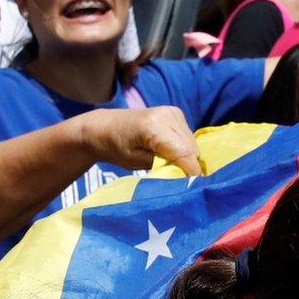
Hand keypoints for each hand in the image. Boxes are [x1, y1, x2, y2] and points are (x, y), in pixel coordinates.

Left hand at [77, 106, 199, 173]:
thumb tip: (186, 176)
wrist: (105, 126)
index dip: (191, 172)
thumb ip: (162, 167)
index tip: (190, 187)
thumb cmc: (116, 147)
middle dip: (187, 164)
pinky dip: (183, 147)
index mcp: (153, 127)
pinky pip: (189, 137)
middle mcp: (167, 115)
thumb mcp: (136, 162)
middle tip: (172, 173)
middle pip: (192, 149)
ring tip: (166, 160)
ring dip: (186, 156)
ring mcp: (173, 112)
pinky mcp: (175, 113)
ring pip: (193, 144)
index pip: (185, 152)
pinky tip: (167, 149)